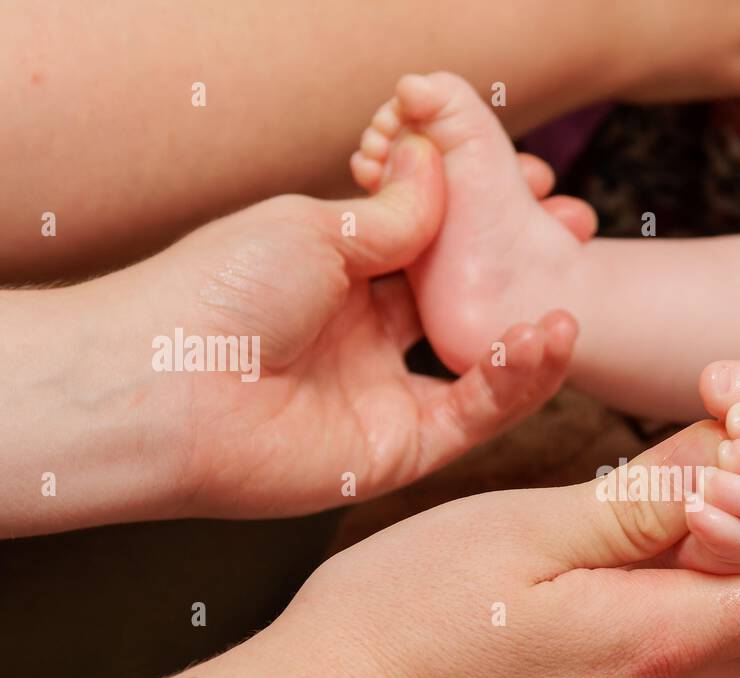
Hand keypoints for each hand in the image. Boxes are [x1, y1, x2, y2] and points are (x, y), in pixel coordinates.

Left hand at [93, 134, 595, 520]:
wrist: (166, 386)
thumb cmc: (219, 291)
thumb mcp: (317, 227)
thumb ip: (395, 212)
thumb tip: (438, 163)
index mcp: (339, 276)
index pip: (431, 248)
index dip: (482, 226)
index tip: (533, 196)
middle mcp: (365, 337)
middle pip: (462, 307)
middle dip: (517, 279)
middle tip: (570, 247)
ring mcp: (383, 395)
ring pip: (477, 368)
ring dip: (527, 338)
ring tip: (565, 305)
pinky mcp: (397, 449)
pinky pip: (471, 416)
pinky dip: (512, 382)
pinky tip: (541, 342)